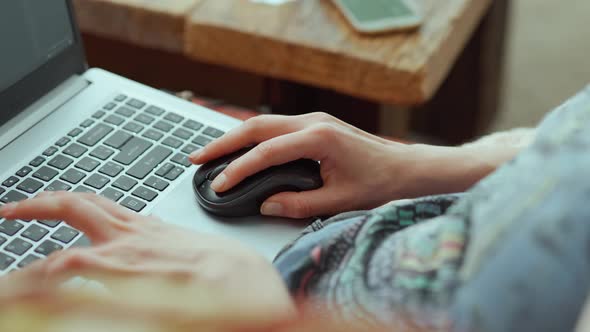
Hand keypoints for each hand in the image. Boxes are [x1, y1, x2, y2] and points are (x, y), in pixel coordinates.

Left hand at [0, 192, 294, 321]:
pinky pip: (79, 268)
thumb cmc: (231, 272)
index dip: (60, 200)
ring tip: (13, 273)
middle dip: (36, 204)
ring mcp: (131, 256)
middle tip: (11, 210)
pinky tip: (49, 277)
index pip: (93, 203)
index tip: (39, 204)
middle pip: (76, 205)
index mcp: (146, 227)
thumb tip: (138, 244)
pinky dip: (55, 272)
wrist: (254, 286)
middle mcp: (134, 235)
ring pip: (67, 239)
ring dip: (34, 257)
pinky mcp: (133, 279)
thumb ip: (158, 244)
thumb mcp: (189, 249)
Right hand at [190, 112, 412, 218]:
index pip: (266, 153)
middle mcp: (313, 122)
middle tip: (195, 157)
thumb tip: (266, 205)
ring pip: (264, 123)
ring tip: (210, 153)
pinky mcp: (316, 125)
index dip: (239, 170)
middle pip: (256, 127)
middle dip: (223, 143)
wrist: (407, 170)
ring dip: (235, 137)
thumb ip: (298, 204)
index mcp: (318, 138)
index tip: (220, 185)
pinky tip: (241, 148)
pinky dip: (254, 137)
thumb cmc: (381, 183)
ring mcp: (314, 120)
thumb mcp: (339, 201)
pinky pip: (276, 127)